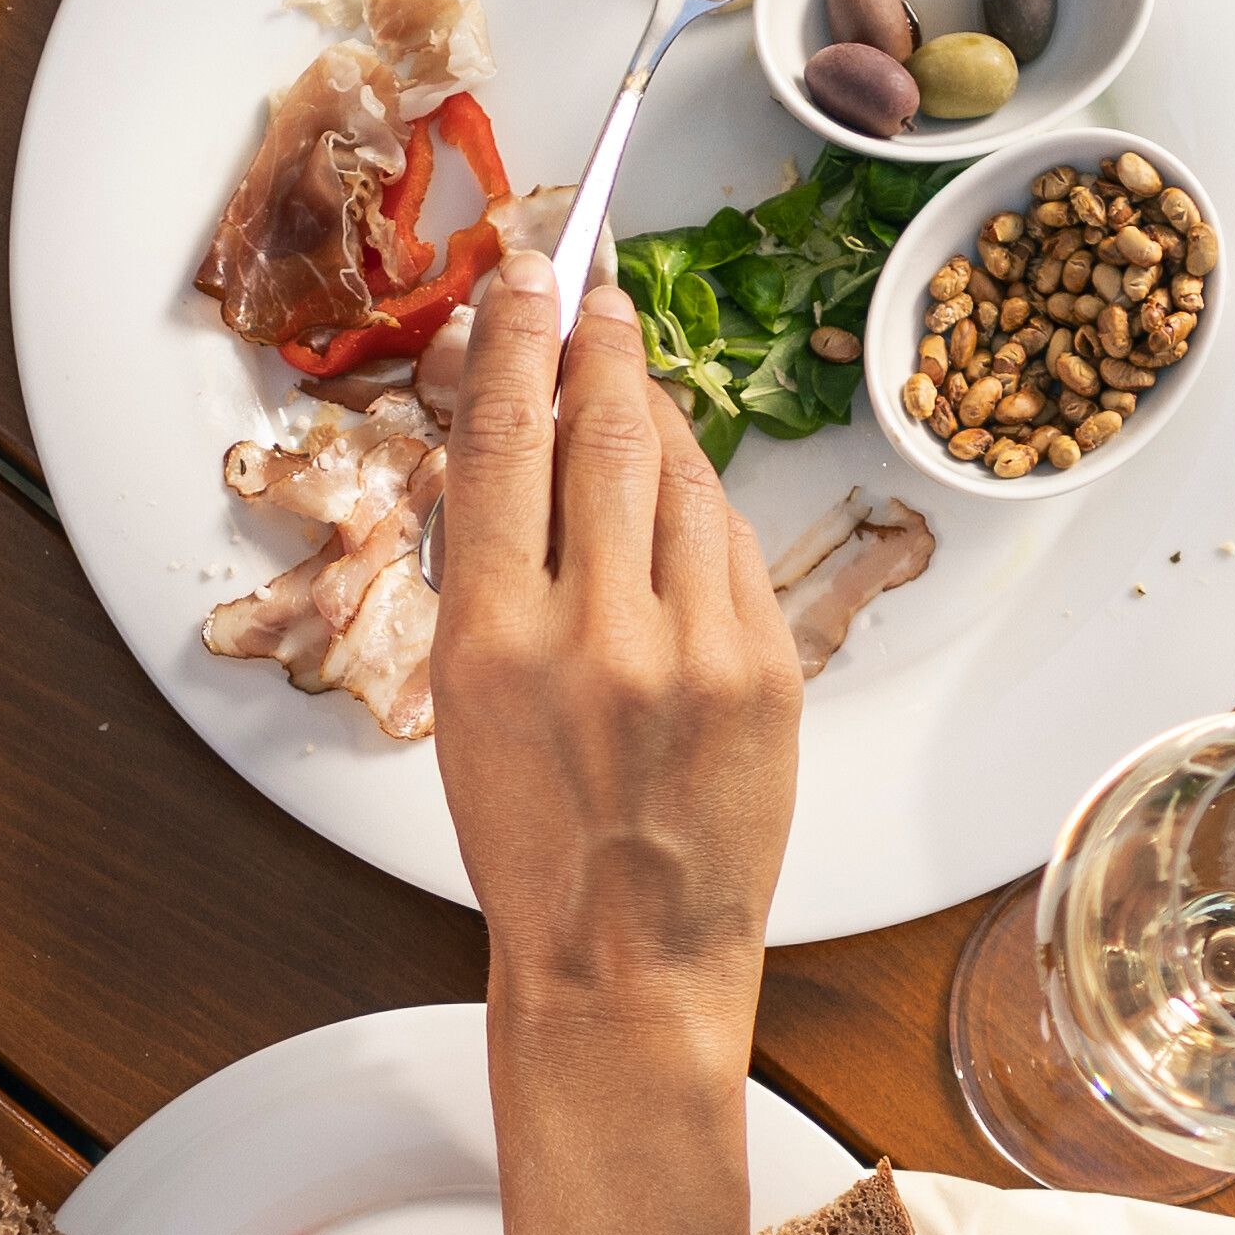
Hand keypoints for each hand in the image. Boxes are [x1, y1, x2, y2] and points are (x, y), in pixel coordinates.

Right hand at [423, 236, 805, 1063]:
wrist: (626, 960)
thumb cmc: (529, 837)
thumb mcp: (464, 699)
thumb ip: (486, 562)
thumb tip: (500, 425)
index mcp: (492, 642)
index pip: (503, 442)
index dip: (515, 339)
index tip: (523, 274)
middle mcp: (598, 635)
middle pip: (602, 431)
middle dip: (598, 343)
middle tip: (593, 290)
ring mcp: (697, 651)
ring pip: (678, 475)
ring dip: (650, 413)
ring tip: (627, 378)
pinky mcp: (770, 670)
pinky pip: (730, 545)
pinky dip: (697, 503)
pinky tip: (674, 496)